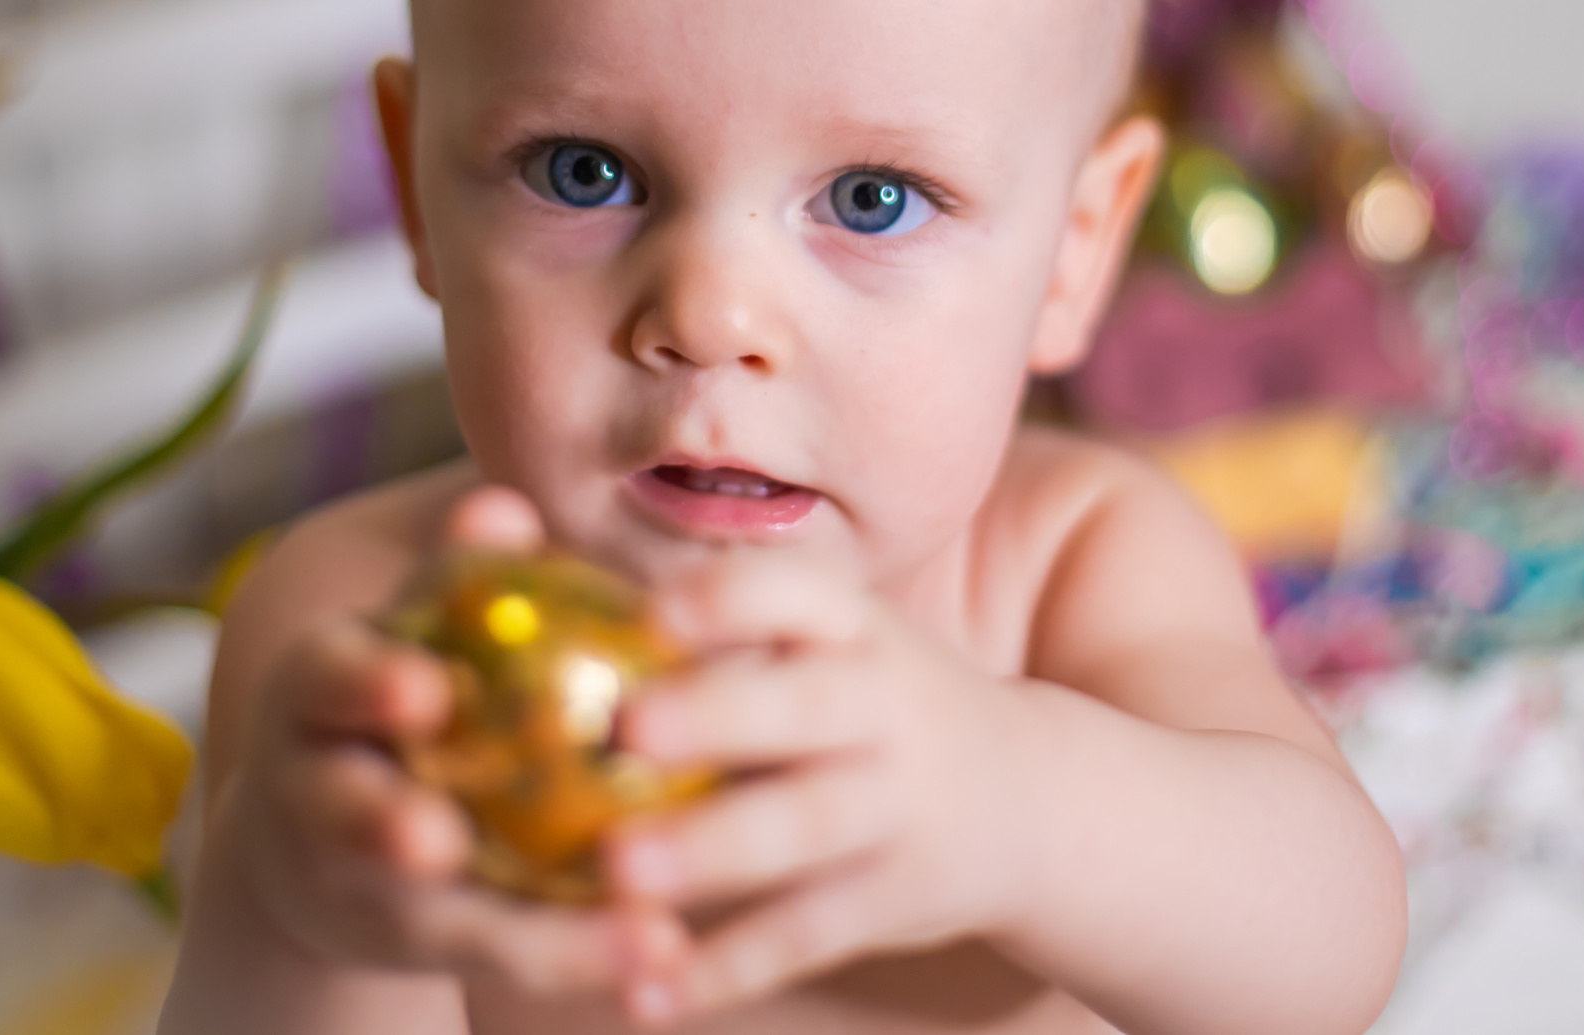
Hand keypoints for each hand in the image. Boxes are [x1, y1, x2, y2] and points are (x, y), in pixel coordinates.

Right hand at [214, 486, 662, 998]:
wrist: (317, 839)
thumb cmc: (395, 693)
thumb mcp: (411, 629)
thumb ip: (458, 576)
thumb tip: (503, 506)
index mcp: (313, 695)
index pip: (327, 679)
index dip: (367, 687)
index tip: (426, 692)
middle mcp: (314, 795)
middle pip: (344, 814)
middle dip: (382, 824)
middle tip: (437, 840)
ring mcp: (357, 885)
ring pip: (436, 918)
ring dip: (535, 935)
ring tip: (637, 930)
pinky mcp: (416, 949)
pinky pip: (505, 956)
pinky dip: (580, 957)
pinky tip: (667, 951)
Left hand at [605, 554, 1040, 1023]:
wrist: (1033, 798)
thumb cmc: (877, 703)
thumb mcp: (839, 642)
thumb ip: (733, 633)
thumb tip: (550, 608)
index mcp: (855, 627)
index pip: (798, 592)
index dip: (729, 598)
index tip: (654, 614)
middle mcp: (885, 703)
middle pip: (802, 707)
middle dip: (718, 715)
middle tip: (627, 727)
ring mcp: (898, 802)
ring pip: (802, 826)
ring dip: (711, 849)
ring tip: (619, 873)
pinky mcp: (897, 894)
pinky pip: (807, 934)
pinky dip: (728, 968)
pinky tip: (649, 993)